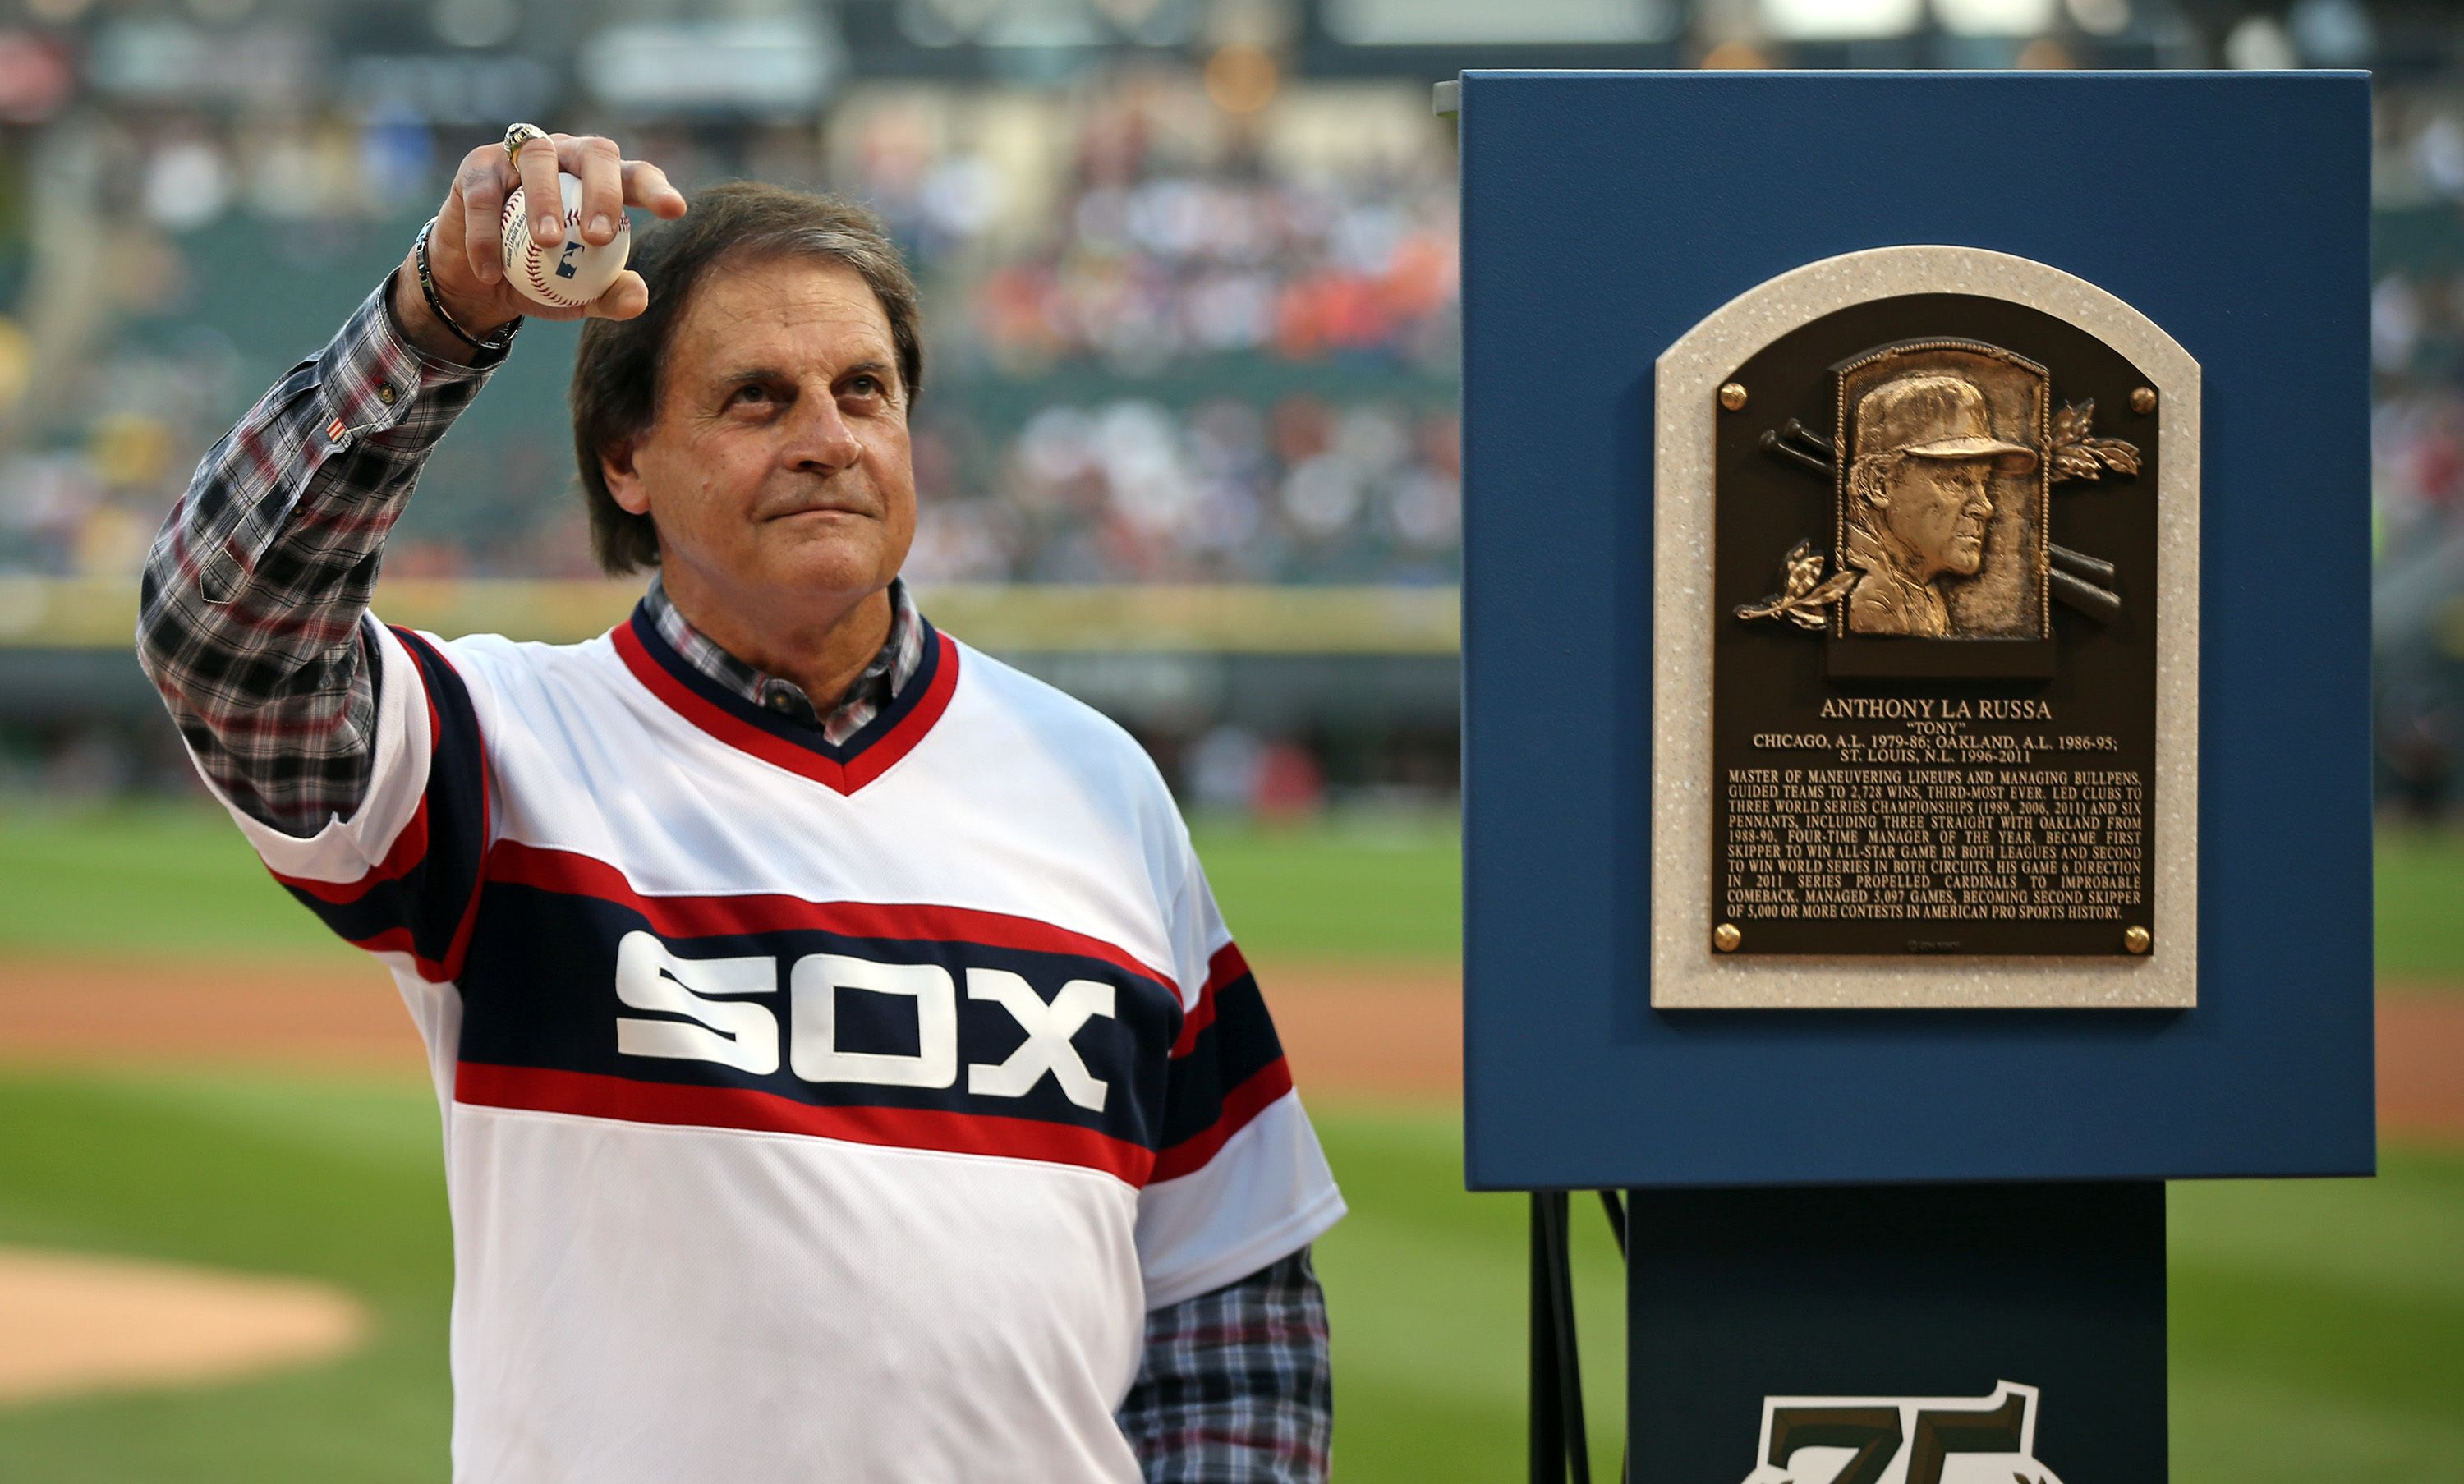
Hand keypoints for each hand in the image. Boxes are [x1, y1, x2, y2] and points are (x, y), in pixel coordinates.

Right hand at [394, 130, 687, 360]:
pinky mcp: (478, 168)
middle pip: (595, 153)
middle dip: (603, 190)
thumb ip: (609, 295)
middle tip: (599, 236)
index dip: (656, 188)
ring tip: (548, 242)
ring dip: (545, 198)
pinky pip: (484, 193)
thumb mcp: (576, 296)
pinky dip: (487, 233)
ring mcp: (520, 157)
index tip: (675, 211)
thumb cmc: (538, 280)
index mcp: (601, 183)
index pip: (636, 176)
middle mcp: (567, 158)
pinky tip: (491, 271)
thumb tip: (638, 297)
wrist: (476, 281)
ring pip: (539, 157)